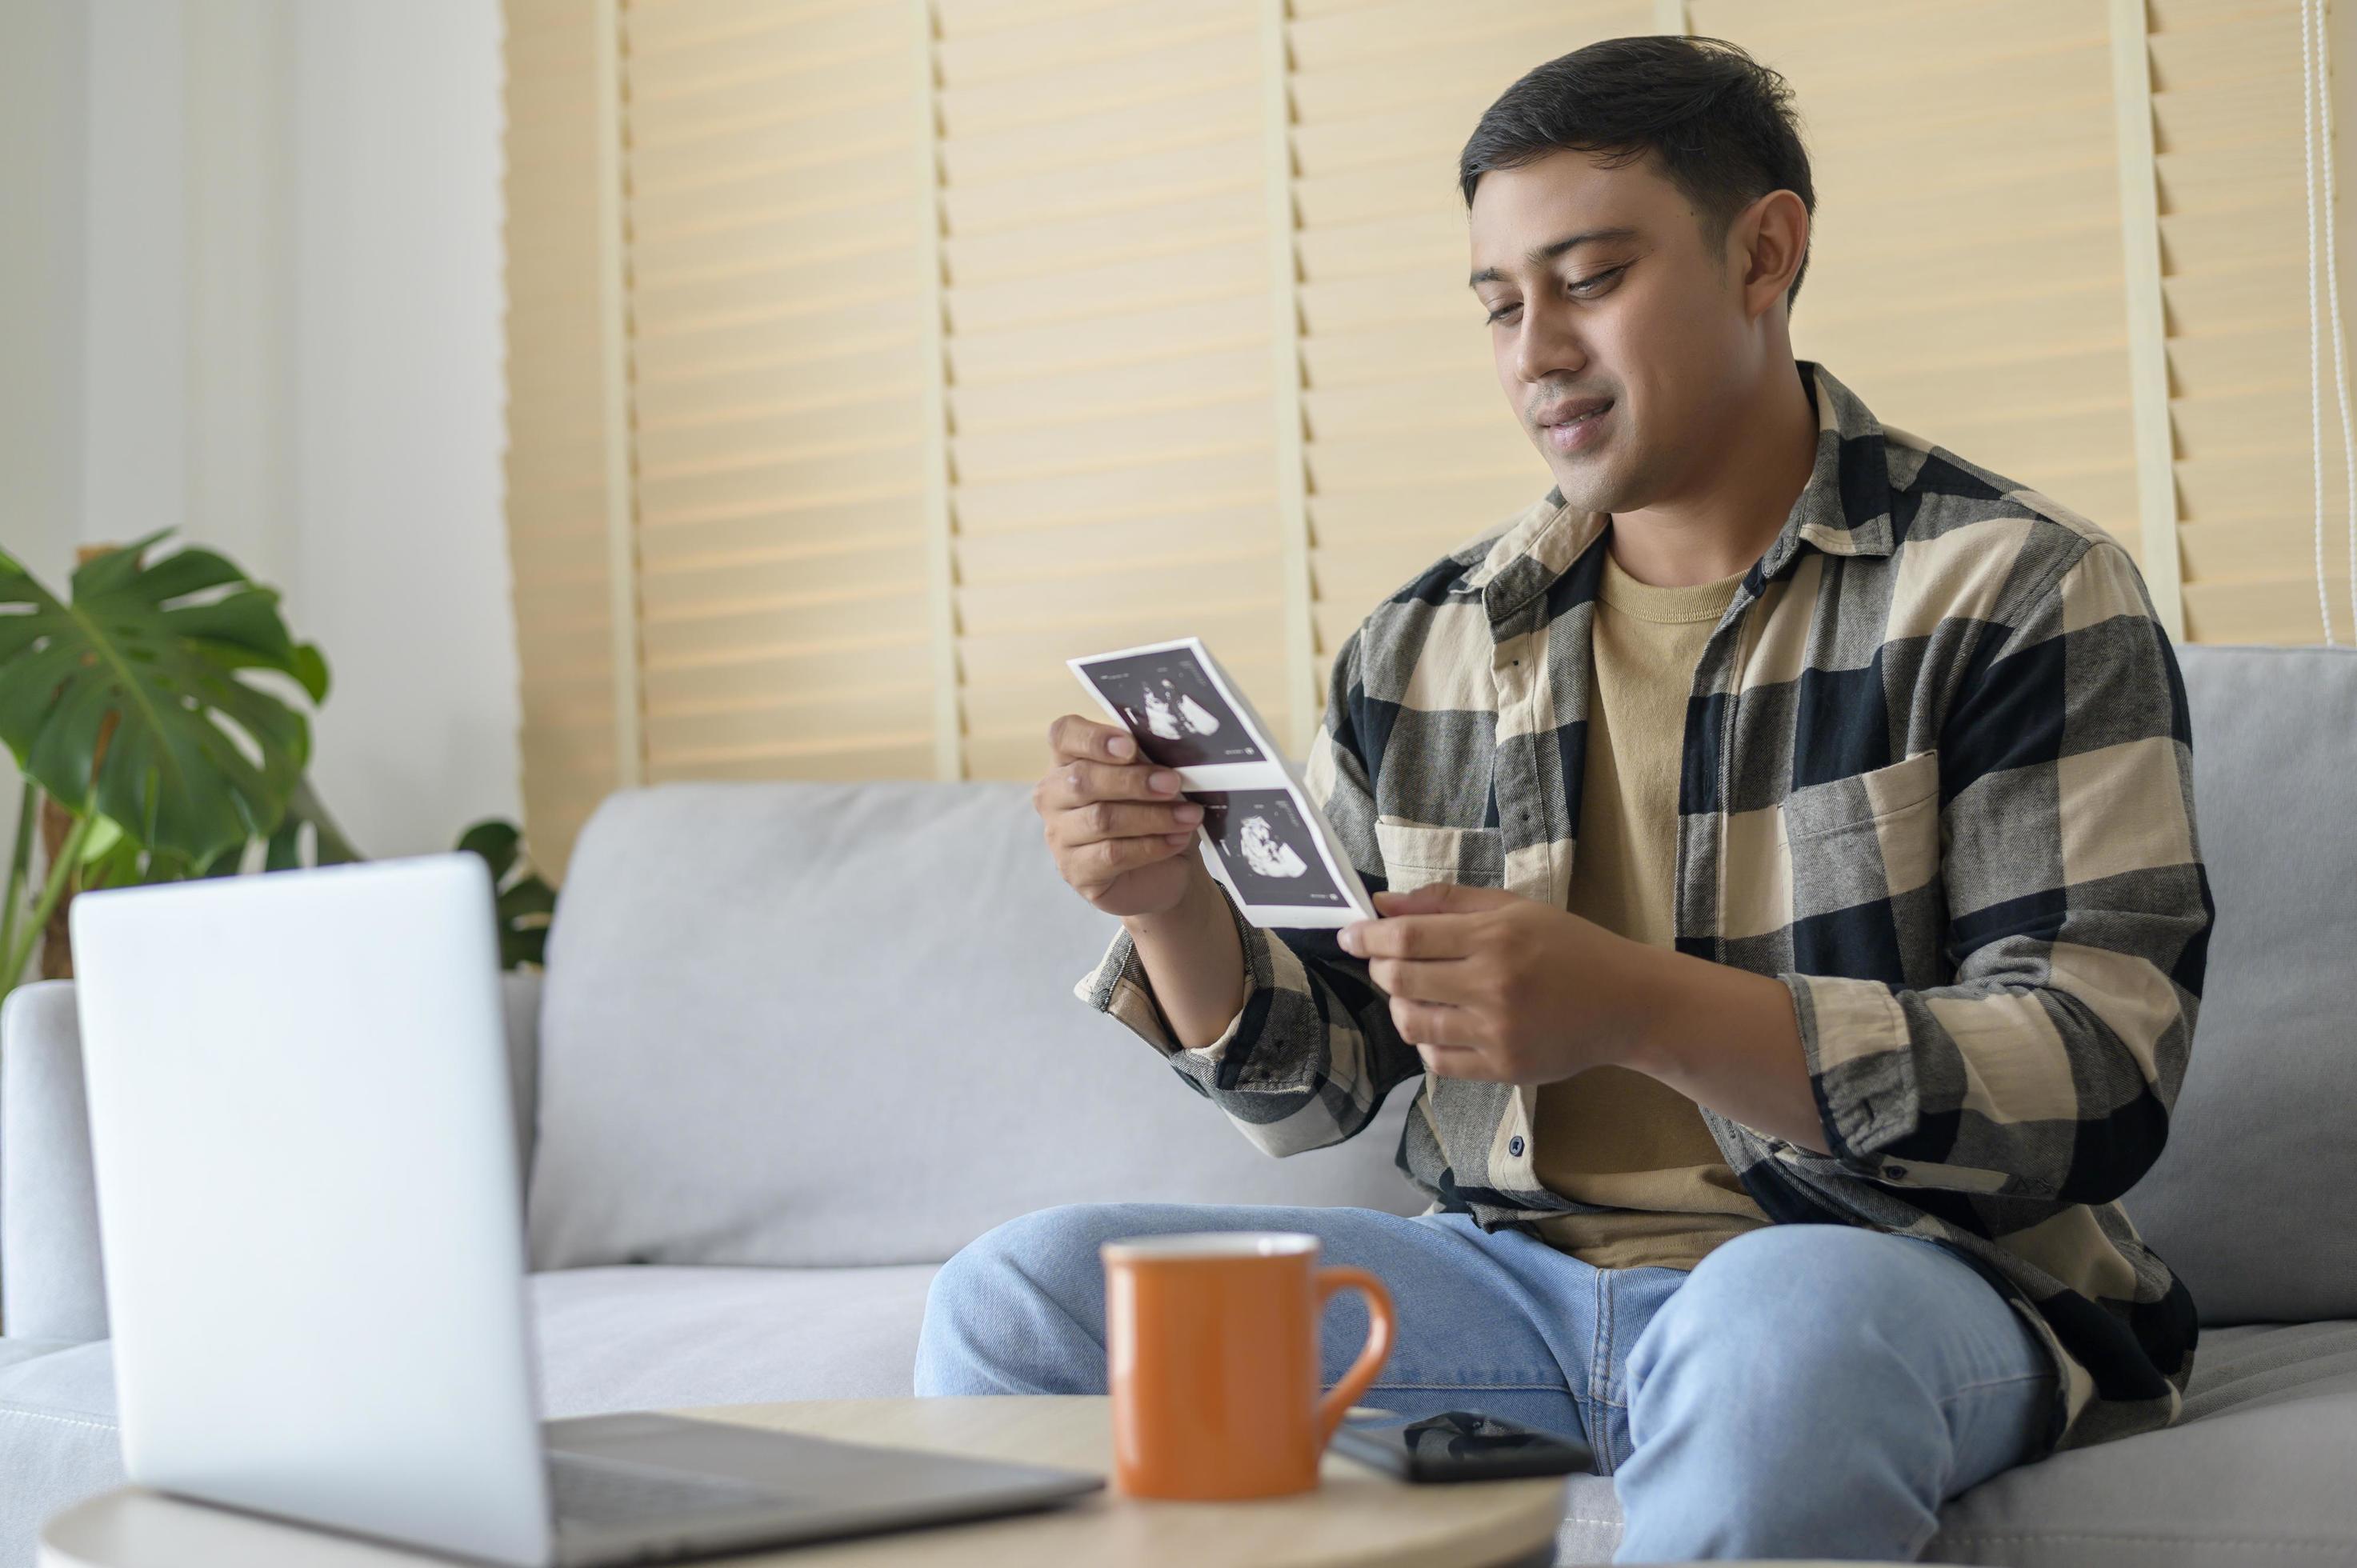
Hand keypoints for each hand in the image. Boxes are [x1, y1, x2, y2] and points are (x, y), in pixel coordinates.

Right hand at [1034, 715, 1206, 917]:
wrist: (1163, 870)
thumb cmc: (1151, 813)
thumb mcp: (1152, 779)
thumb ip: (1147, 759)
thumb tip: (1165, 747)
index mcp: (1068, 760)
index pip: (1064, 735)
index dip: (1094, 738)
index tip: (1130, 746)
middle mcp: (1054, 795)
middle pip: (1083, 779)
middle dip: (1134, 781)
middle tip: (1173, 784)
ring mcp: (1059, 836)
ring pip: (1101, 819)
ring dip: (1152, 816)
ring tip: (1189, 816)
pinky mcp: (1076, 871)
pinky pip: (1112, 855)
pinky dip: (1150, 846)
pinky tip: (1176, 840)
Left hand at [1338, 882, 1653, 1082]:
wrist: (1627, 1003)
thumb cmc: (1569, 946)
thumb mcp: (1512, 908)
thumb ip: (1446, 902)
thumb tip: (1382, 904)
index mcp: (1494, 937)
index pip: (1406, 937)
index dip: (1366, 936)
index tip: (1349, 934)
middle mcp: (1492, 985)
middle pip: (1400, 978)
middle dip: (1380, 966)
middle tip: (1385, 959)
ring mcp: (1496, 1032)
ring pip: (1411, 1022)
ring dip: (1398, 1004)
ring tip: (1413, 991)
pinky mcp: (1503, 1067)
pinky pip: (1436, 1059)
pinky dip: (1424, 1040)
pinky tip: (1439, 1022)